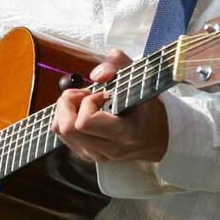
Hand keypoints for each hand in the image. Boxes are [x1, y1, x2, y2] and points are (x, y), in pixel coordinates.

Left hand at [51, 49, 168, 163]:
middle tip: (83, 93)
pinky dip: (67, 118)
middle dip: (68, 103)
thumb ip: (118, 64)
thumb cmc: (148, 106)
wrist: (157, 137)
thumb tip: (95, 75)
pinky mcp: (88, 155)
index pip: (86, 122)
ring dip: (66, 110)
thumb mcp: (141, 77)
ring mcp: (97, 156)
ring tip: (83, 101)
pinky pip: (63, 136)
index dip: (88, 101)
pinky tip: (83, 112)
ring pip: (61, 131)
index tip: (104, 94)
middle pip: (67, 128)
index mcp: (125, 134)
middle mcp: (109, 149)